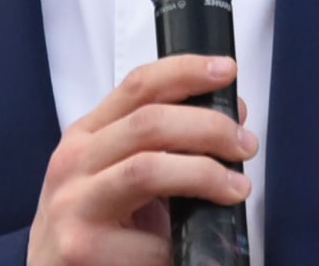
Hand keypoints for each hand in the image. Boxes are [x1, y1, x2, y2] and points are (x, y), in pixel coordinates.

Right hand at [27, 54, 256, 265]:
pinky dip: (182, 241)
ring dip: (204, 173)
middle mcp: (73, 161)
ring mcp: (73, 204)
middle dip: (208, 127)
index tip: (226, 70)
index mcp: (85, 134)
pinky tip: (197, 246)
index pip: (138, 85)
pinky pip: (149, 241)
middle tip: (245, 144)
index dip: (185, 70)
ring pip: (147, 169)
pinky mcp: (81, 250)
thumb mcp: (113, 174)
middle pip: (149, 122)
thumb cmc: (92, 226)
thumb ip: (159, 145)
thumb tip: (228, 121)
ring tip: (237, 187)